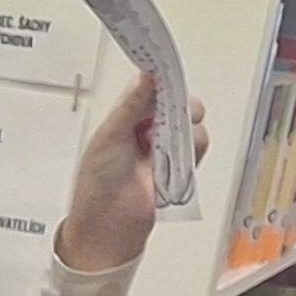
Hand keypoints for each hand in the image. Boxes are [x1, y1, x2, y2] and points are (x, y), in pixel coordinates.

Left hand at [60, 73, 208, 270]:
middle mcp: (148, 127)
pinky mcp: (181, 164)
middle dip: (177, 103)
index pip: (149, 86)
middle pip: (177, 100)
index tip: (166, 68)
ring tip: (161, 146)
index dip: (160, 76)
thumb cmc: (97, 185)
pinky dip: (191, 148)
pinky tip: (173, 160)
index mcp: (126, 116)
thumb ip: (130, 107)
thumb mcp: (108, 139)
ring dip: (183, 128)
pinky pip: (198, 145)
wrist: (109, 227)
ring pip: (191, 121)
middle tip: (165, 115)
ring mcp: (166, 146)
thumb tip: (147, 76)